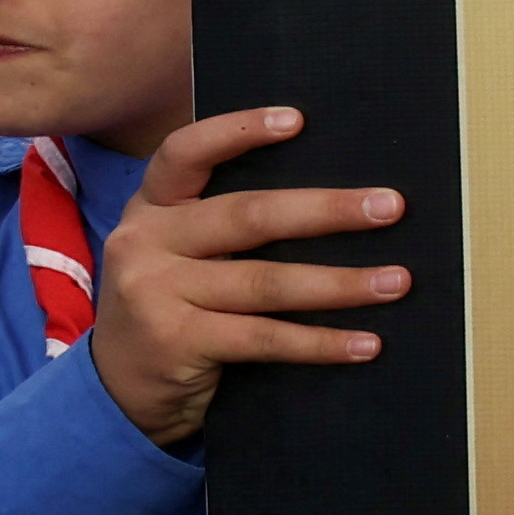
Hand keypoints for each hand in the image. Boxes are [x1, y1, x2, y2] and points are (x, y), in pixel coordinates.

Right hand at [88, 107, 406, 447]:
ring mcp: (156, 293)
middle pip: (248, 216)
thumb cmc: (170, 310)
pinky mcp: (176, 341)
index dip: (239, 130)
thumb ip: (223, 226)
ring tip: (396, 281)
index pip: (185, 153)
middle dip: (327, 210)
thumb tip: (334, 203)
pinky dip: (320, 342)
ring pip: (266, 281)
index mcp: (150, 207)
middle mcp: (146, 241)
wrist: (117, 395)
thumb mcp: (175, 255)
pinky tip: (366, 343)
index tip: (299, 120)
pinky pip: (264, 337)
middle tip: (390, 207)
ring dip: (341, 283)